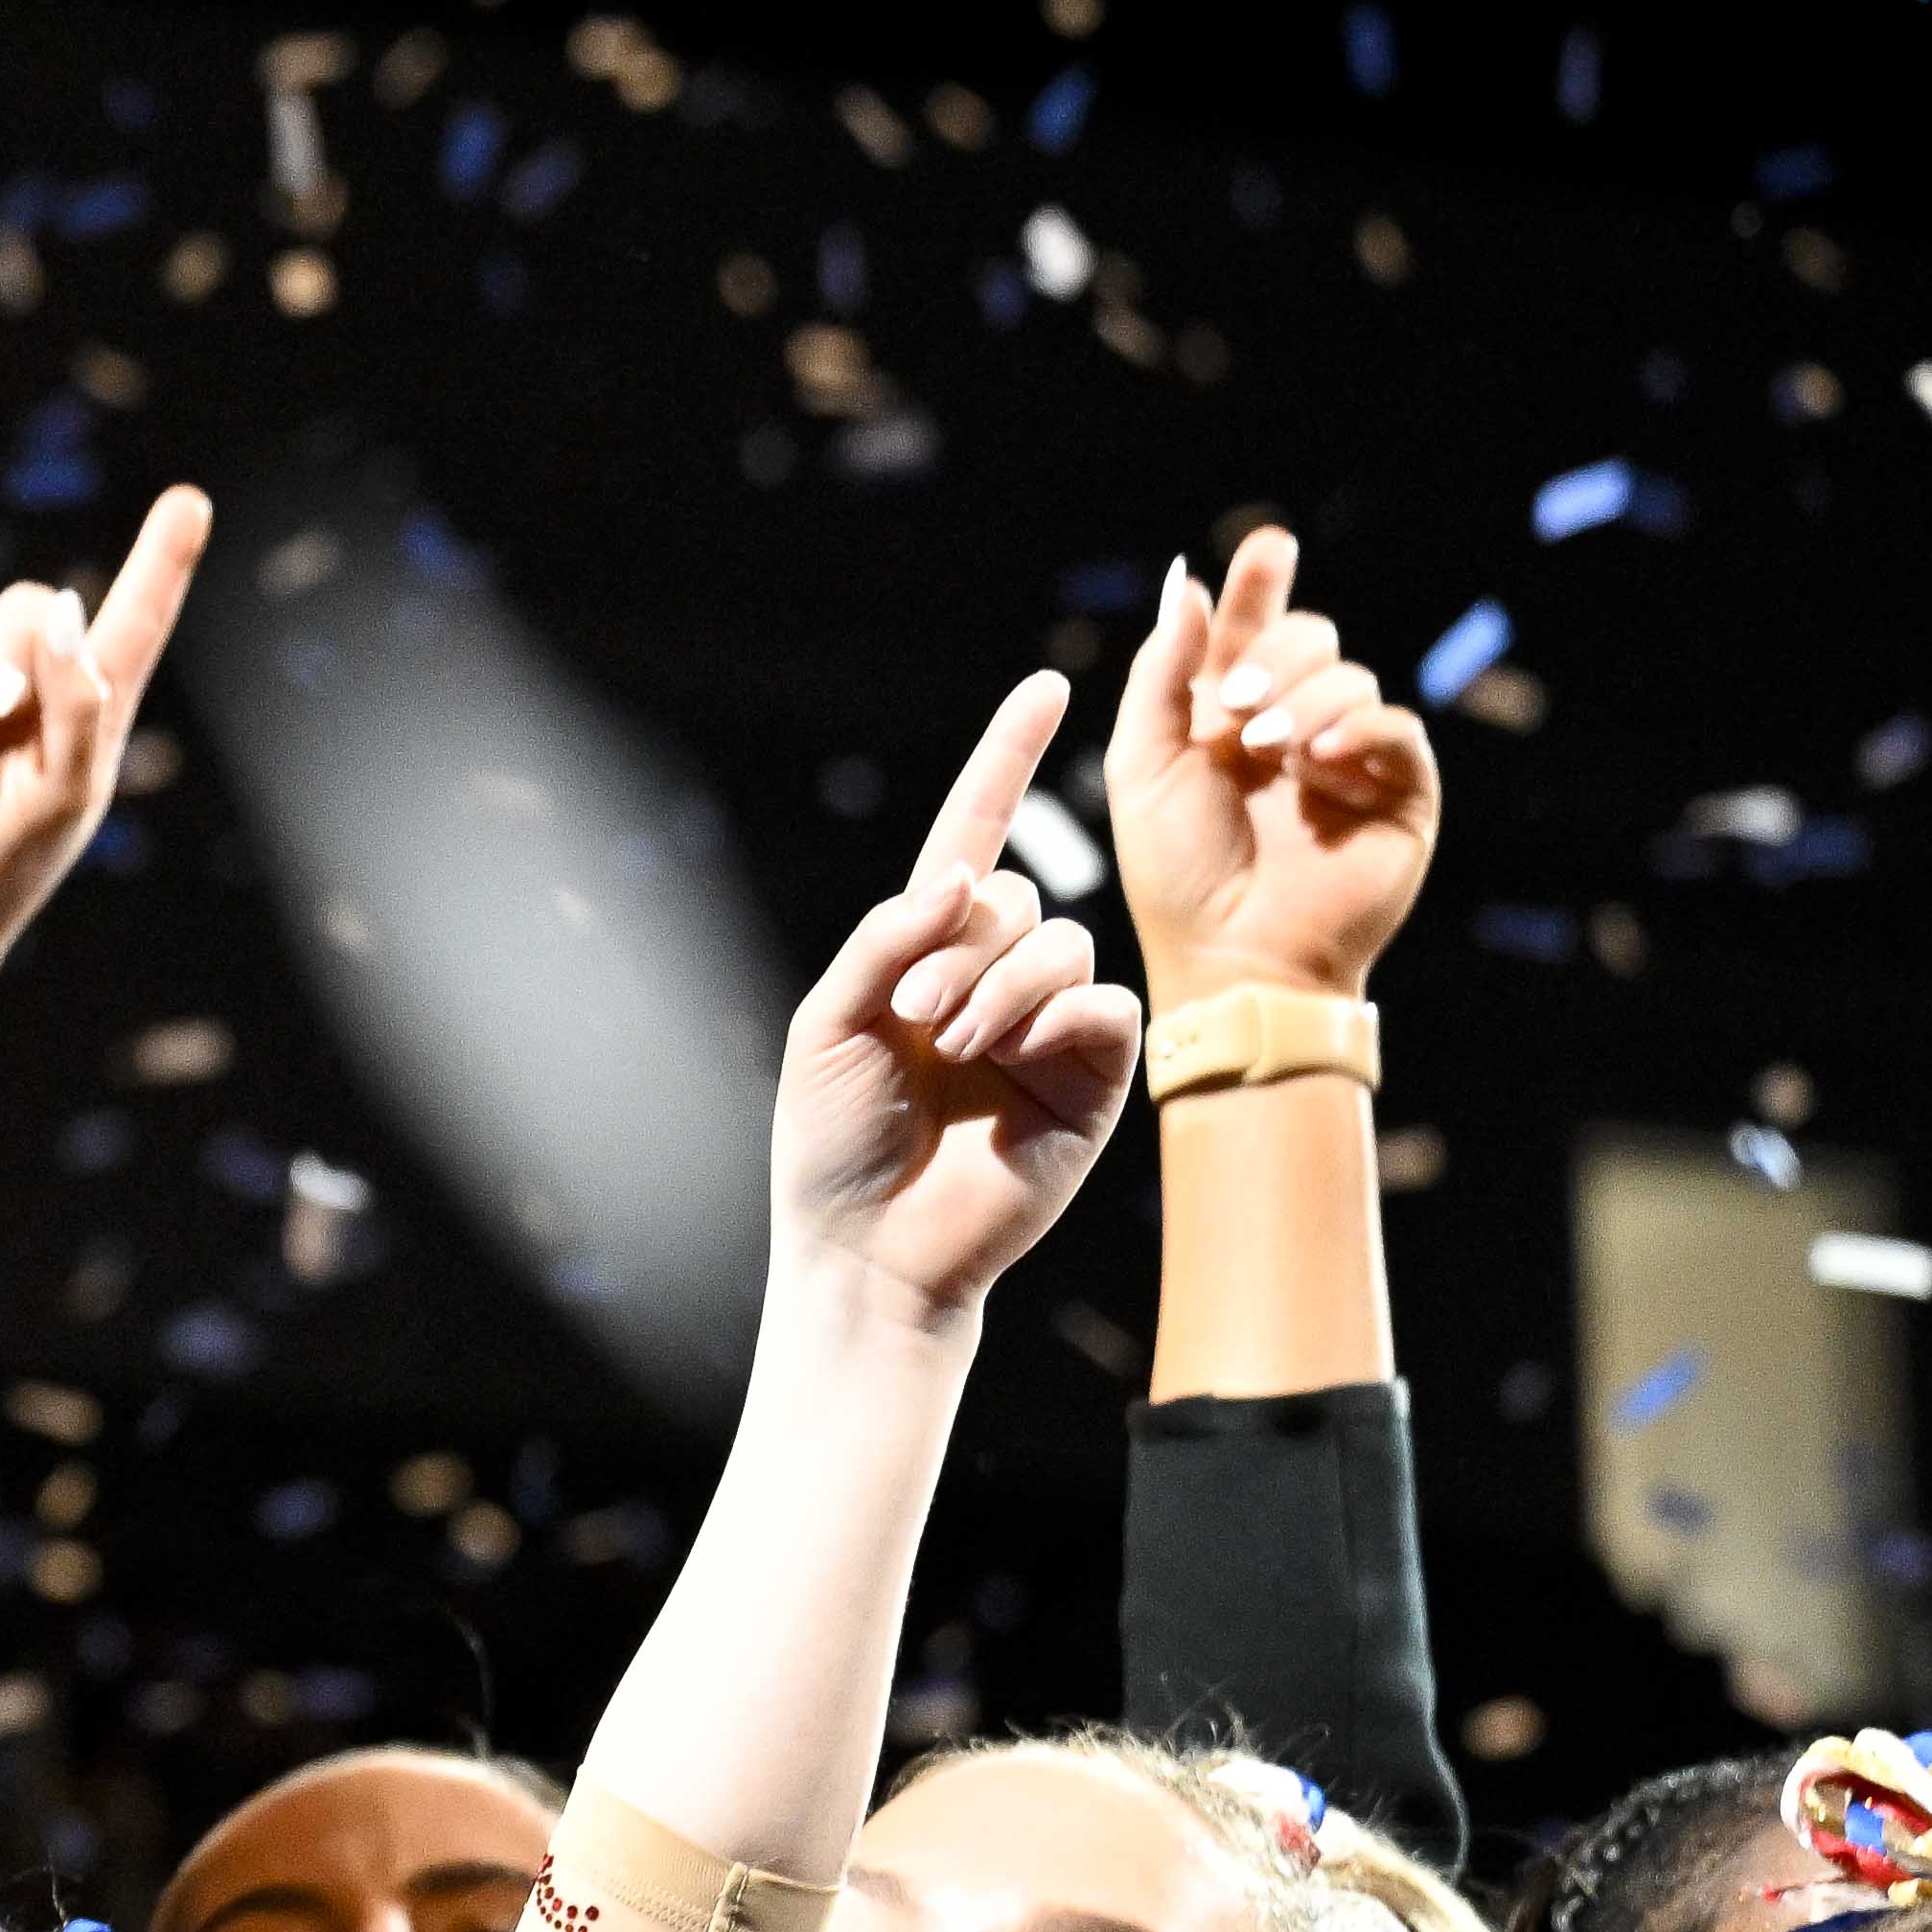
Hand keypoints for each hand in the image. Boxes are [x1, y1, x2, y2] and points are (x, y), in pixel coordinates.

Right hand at [0, 482, 211, 1008]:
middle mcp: (21, 691)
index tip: (190, 502)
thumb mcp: (63, 796)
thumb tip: (61, 608)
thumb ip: (80, 703)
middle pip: (31, 604)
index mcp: (84, 714)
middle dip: (21, 647)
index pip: (129, 622)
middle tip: (6, 714)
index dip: (159, 561)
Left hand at [769, 668, 1144, 1328]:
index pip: (976, 834)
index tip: (1044, 687)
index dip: (1006, 760)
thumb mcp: (828, 1018)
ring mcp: (1051, 1021)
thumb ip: (889, 935)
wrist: (870, 1244)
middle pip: (1013, 894)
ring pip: (1061, 940)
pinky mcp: (1096, 1071)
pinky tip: (1016, 1063)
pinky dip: (1055, 1018)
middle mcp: (998, 974)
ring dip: (1001, 986)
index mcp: (929, 951)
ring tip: (956, 1046)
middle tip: (916, 1016)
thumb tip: (967, 870)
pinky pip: (1103, 1002)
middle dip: (960, 947)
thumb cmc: (834, 1138)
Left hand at [1106, 524, 1444, 1006]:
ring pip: (1351, 675)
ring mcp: (1350, 758)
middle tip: (1236, 701)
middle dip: (1273, 653)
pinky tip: (1317, 758)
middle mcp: (1295, 727)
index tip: (1267, 545)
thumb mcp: (1146, 762)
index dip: (1262, 584)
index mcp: (1231, 716)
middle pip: (1310, 636)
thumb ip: (1164, 672)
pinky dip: (1356, 730)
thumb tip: (1190, 582)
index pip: (1255, 628)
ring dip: (1304, 699)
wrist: (1231, 956)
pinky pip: (1396, 728)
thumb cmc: (1177, 873)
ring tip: (1266, 747)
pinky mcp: (1400, 793)